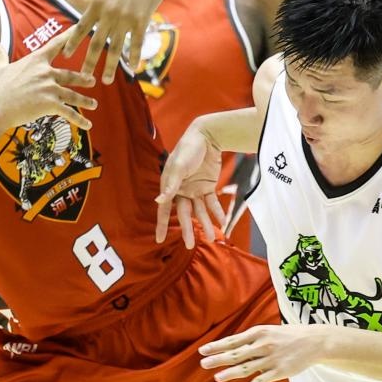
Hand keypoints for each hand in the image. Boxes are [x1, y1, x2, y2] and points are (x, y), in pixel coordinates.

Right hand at [0, 31, 96, 129]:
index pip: (55, 45)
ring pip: (73, 95)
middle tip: (92, 80)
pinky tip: (88, 124)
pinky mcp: (50, 104)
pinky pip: (69, 113)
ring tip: (94, 104)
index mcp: (35, 61)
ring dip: (85, 101)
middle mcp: (46, 73)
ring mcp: (50, 88)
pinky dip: (79, 120)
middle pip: (70, 75)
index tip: (78, 29)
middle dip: (82, 79)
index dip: (68, 37)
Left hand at [62, 0, 168, 83]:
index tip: (65, 55)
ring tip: (107, 80)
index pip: (81, 27)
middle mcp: (109, 13)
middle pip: (96, 43)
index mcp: (97, 2)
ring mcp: (126, 18)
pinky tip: (133, 68)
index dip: (72, 42)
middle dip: (89, 62)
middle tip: (83, 77)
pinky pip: (136, 44)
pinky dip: (134, 57)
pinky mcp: (142, 21)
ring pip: (116, 48)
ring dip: (111, 66)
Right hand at [155, 126, 223, 247]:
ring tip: (211, 238)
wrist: (207, 136)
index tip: (159, 240)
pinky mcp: (207, 186)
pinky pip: (212, 202)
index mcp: (169, 186)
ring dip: (205, 223)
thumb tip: (159, 201)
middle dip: (187, 230)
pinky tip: (222, 221)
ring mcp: (194, 189)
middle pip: (184, 213)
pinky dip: (217, 211)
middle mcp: (181, 190)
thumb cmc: (188, 148)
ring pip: (199, 211)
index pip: (164, 209)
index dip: (162, 224)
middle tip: (189, 245)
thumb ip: (170, 185)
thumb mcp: (178, 166)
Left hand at [199, 324, 325, 381]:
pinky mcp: (280, 371)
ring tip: (217, 377)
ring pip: (247, 368)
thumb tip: (232, 346)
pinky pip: (263, 381)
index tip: (202, 351)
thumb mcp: (269, 331)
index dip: (217, 346)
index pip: (233, 340)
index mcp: (258, 333)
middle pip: (236, 354)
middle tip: (203, 364)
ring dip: (230, 373)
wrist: (315, 341)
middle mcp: (263, 345)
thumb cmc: (289, 336)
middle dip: (218, 359)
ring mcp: (271, 359)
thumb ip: (252, 339)